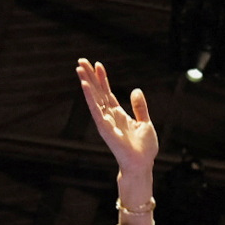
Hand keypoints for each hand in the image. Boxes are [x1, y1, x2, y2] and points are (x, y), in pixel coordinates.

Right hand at [74, 59, 158, 176]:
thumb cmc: (144, 149)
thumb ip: (140, 107)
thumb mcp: (145, 123)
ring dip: (86, 82)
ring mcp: (105, 121)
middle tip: (81, 60)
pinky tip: (85, 85)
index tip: (98, 64)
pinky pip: (95, 110)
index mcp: (118, 114)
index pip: (107, 93)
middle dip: (90, 76)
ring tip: (79, 68)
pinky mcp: (104, 128)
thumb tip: (135, 90)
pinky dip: (90, 97)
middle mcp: (109, 116)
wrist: (142, 164)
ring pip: (94, 97)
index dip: (102, 79)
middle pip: (97, 92)